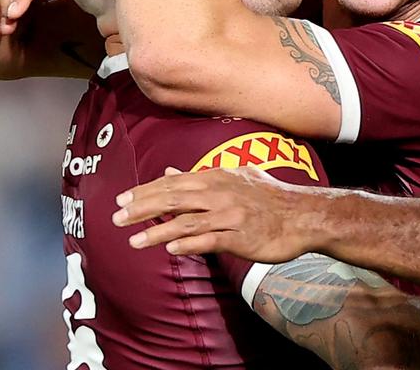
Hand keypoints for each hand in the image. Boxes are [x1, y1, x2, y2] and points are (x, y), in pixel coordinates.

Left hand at [112, 166, 317, 260]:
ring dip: (157, 231)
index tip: (122, 200)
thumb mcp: (235, 177)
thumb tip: (169, 170)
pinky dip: (187, 244)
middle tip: (116, 217)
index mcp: (216, 177)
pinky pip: (208, 241)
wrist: (303, 215)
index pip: (173, 182)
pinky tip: (170, 250)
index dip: (146, 191)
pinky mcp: (240, 237)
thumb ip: (201, 175)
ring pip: (186, 222)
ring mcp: (229, 215)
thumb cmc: (268, 197)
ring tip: (134, 241)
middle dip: (142, 208)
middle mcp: (220, 193)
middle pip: (173, 199)